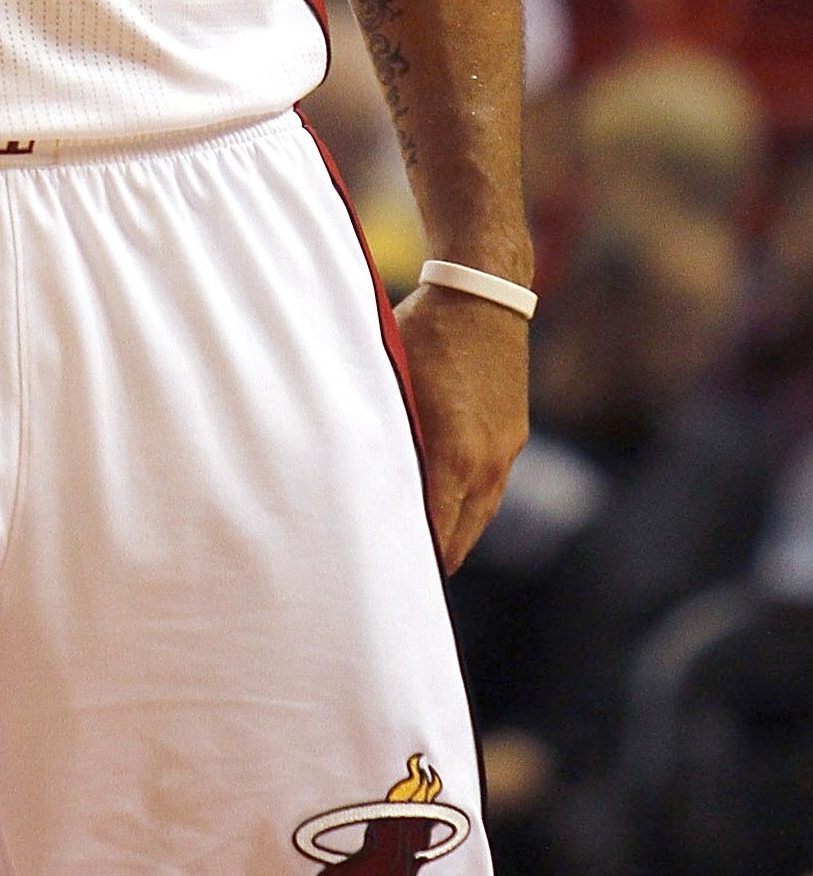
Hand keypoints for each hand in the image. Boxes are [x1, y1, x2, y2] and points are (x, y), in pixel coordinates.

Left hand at [393, 281, 528, 570]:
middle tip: (404, 577)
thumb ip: (385, 431)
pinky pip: (492, 486)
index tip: (389, 575)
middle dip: (436, 555)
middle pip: (462, 532)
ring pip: (481, 512)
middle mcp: (486, 461)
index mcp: (454, 453)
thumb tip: (360, 472)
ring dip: (458, 533)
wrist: (484, 297)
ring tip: (429, 553)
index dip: (413, 553)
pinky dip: (472, 505)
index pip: (434, 527)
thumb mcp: (391, 378)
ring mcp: (505, 450)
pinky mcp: (514, 435)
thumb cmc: (423, 332)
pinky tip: (452, 509)